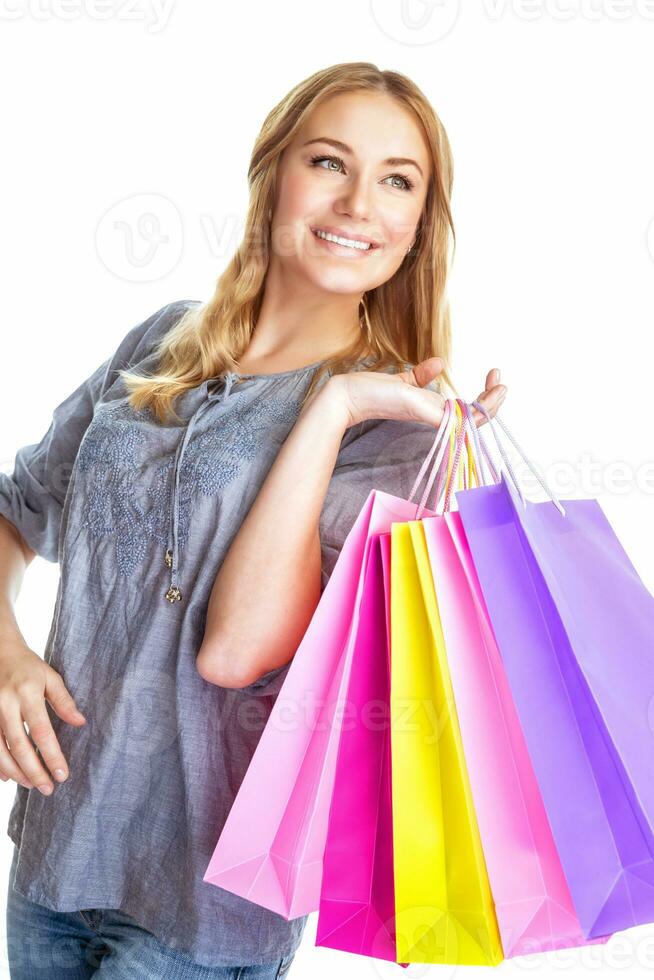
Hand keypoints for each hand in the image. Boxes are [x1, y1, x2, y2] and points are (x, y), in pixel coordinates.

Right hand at [0, 637, 85, 793]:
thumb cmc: (28, 666)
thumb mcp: (50, 677)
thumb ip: (64, 701)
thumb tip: (81, 723)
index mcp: (27, 693)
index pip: (41, 731)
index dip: (52, 755)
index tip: (62, 775)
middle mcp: (5, 704)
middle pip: (19, 746)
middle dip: (34, 771)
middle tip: (48, 789)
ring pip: (0, 750)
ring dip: (16, 771)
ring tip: (32, 785)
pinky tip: (9, 777)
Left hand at [328, 357, 506, 429]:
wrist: (348, 395)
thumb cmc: (372, 391)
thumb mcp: (403, 381)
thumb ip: (422, 376)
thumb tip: (440, 363)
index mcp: (433, 410)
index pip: (468, 412)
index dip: (485, 399)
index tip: (493, 376)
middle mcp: (435, 416)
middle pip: (476, 419)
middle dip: (495, 403)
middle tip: (503, 384)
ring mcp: (431, 417)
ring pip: (472, 421)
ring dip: (491, 406)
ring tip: (501, 387)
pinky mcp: (424, 413)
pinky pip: (457, 419)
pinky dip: (474, 412)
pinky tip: (483, 397)